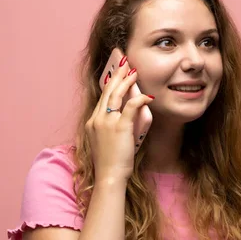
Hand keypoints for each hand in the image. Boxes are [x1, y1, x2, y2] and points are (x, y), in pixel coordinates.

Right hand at [85, 61, 153, 182]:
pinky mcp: (119, 127)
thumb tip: (127, 115)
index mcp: (92, 122)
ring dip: (126, 81)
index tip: (117, 73)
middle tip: (124, 63)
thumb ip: (112, 126)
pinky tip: (147, 95)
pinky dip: (139, 99)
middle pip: (107, 91)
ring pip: (116, 95)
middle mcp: (97, 119)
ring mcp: (106, 122)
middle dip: (117, 75)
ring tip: (134, 71)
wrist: (109, 176)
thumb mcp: (107, 141)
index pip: (102, 97)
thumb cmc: (110, 163)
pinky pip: (130, 107)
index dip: (110, 83)